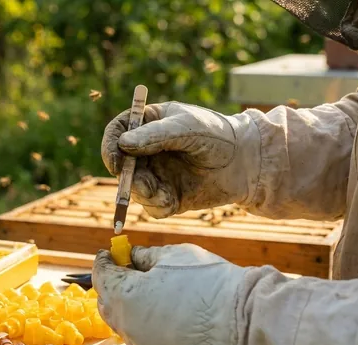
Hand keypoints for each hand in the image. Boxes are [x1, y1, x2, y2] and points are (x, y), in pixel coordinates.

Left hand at [92, 244, 247, 344]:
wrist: (241, 321)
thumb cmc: (207, 281)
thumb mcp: (172, 255)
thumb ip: (145, 256)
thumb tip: (132, 256)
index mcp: (124, 295)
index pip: (101, 276)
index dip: (103, 262)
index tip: (108, 254)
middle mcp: (128, 325)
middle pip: (107, 303)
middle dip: (112, 286)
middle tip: (126, 271)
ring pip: (126, 324)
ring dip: (129, 307)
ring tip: (148, 292)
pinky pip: (146, 339)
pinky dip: (148, 325)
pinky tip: (166, 314)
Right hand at [101, 102, 261, 217]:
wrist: (247, 164)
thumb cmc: (218, 135)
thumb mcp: (187, 127)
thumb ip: (155, 135)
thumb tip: (123, 144)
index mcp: (148, 126)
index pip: (117, 132)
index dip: (110, 145)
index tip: (116, 159)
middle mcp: (147, 151)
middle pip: (121, 165)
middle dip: (126, 177)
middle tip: (142, 182)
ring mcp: (156, 174)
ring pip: (134, 189)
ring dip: (142, 193)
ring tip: (161, 192)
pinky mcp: (167, 197)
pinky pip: (151, 207)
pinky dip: (157, 206)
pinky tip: (172, 200)